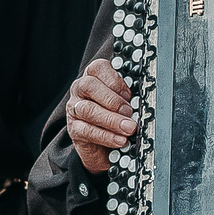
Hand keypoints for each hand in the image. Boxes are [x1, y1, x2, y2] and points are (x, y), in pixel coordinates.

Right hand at [65, 58, 135, 174]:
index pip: (98, 68)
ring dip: (111, 120)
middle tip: (130, 112)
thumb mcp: (124, 103)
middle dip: (112, 100)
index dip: (114, 80)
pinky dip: (106, 136)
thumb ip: (128, 98)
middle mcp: (80, 89)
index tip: (129, 94)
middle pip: (89, 86)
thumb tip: (140, 102)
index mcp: (94, 77)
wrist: (104, 147)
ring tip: (129, 128)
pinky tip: (120, 140)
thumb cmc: (116, 117)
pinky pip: (86, 131)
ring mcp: (74, 109)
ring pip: (87, 109)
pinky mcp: (74, 129)